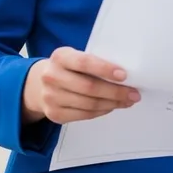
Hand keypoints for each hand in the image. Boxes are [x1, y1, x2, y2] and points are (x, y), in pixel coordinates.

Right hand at [22, 47, 139, 124]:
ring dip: (112, 103)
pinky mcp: (54, 114)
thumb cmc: (67, 67)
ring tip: (128, 101)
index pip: (84, 63)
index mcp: (60, 57)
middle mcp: (51, 77)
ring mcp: (50, 97)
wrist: (37, 84)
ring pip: (88, 104)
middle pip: (89, 87)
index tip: (124, 75)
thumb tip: (125, 74)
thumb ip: (93, 61)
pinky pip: (83, 115)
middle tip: (134, 93)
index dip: (105, 69)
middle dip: (116, 92)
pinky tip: (112, 106)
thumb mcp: (74, 57)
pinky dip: (102, 111)